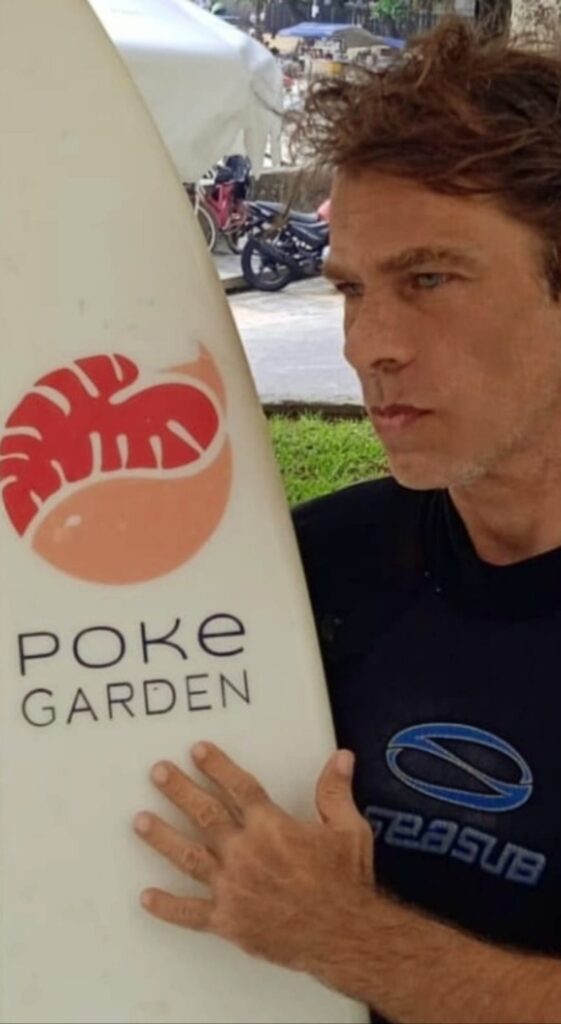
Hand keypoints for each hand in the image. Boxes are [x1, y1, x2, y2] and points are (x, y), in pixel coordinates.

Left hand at [133, 742, 373, 971]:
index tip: (197, 750)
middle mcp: (245, 852)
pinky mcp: (228, 922)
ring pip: (189, 857)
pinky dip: (167, 907)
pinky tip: (145, 897)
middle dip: (179, 790)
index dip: (217, 766)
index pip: (238, 787)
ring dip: (162, 837)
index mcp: (271, 827)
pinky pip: (191, 914)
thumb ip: (335, 791)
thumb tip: (341, 756)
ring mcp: (232, 888)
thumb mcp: (348, 830)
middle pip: (205, 814)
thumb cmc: (347, 882)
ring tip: (139, 820)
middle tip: (157, 772)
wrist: (345, 936)